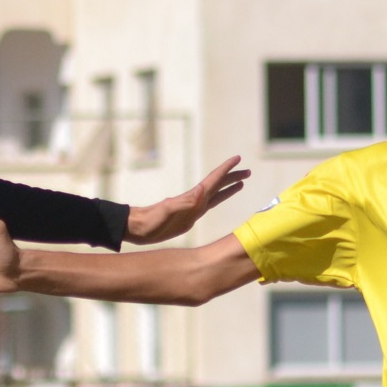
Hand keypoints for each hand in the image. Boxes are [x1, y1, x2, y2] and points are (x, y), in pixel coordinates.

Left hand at [123, 157, 249, 244]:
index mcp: (192, 198)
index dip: (226, 170)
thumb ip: (183, 203)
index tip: (238, 158)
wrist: (138, 228)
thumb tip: (201, 192)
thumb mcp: (166, 212)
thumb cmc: (149, 221)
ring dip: (229, 187)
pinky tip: (221, 198)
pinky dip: (219, 199)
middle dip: (233, 177)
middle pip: (218, 185)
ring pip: (216, 194)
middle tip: (248, 171)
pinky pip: (210, 205)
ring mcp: (193, 208)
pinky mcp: (190, 217)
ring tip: (242, 182)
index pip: (213, 180)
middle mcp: (195, 201)